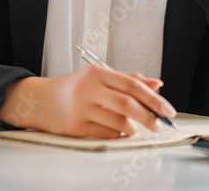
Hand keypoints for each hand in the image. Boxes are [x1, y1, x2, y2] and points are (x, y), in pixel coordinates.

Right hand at [0, 65, 175, 137]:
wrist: (41, 101)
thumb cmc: (75, 88)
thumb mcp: (100, 77)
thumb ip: (129, 79)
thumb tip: (157, 84)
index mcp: (98, 73)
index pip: (133, 85)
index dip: (154, 98)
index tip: (167, 109)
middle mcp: (89, 89)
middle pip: (127, 104)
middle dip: (149, 116)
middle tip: (160, 124)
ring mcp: (81, 108)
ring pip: (118, 122)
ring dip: (133, 128)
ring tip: (134, 127)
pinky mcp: (75, 126)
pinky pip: (106, 134)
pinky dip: (118, 135)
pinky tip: (118, 132)